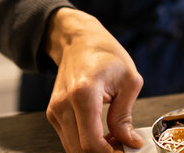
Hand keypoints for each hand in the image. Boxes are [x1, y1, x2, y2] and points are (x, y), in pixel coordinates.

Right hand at [43, 8, 144, 151]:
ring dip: (94, 150)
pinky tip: (103, 135)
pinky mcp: (53, 114)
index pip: (91, 142)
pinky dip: (86, 143)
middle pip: (80, 150)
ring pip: (72, 148)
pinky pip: (69, 139)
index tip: (127, 151)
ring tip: (116, 141)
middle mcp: (63, 104)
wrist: (79, 41)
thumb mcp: (128, 81)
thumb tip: (130, 143)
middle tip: (124, 148)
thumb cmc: (105, 54)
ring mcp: (55, 110)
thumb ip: (125, 116)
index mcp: (83, 93)